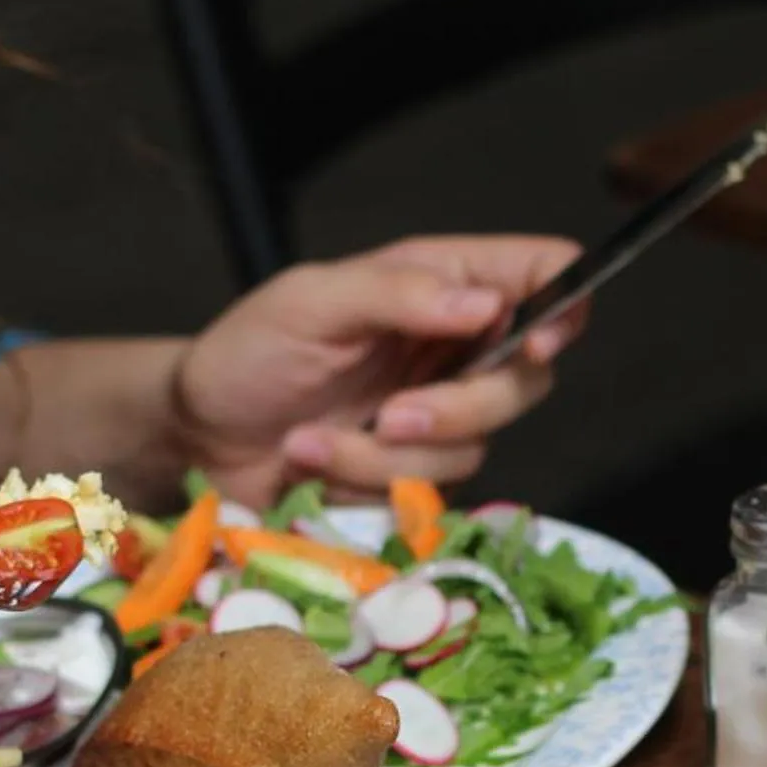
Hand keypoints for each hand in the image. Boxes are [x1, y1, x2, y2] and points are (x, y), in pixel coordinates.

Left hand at [171, 235, 583, 504]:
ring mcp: (440, 416)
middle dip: (460, 409)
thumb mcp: (312, 302)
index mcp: (441, 282)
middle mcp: (456, 346)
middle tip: (392, 415)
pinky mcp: (416, 476)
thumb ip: (400, 293)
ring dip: (387, 457)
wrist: (201, 436)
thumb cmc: (249, 352)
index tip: (537, 341)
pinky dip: (366, 484)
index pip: (544, 273)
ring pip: (474, 448)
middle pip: (529, 380)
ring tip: (313, 441)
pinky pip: (429, 493)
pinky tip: (315, 463)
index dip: (566, 302)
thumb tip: (490, 304)